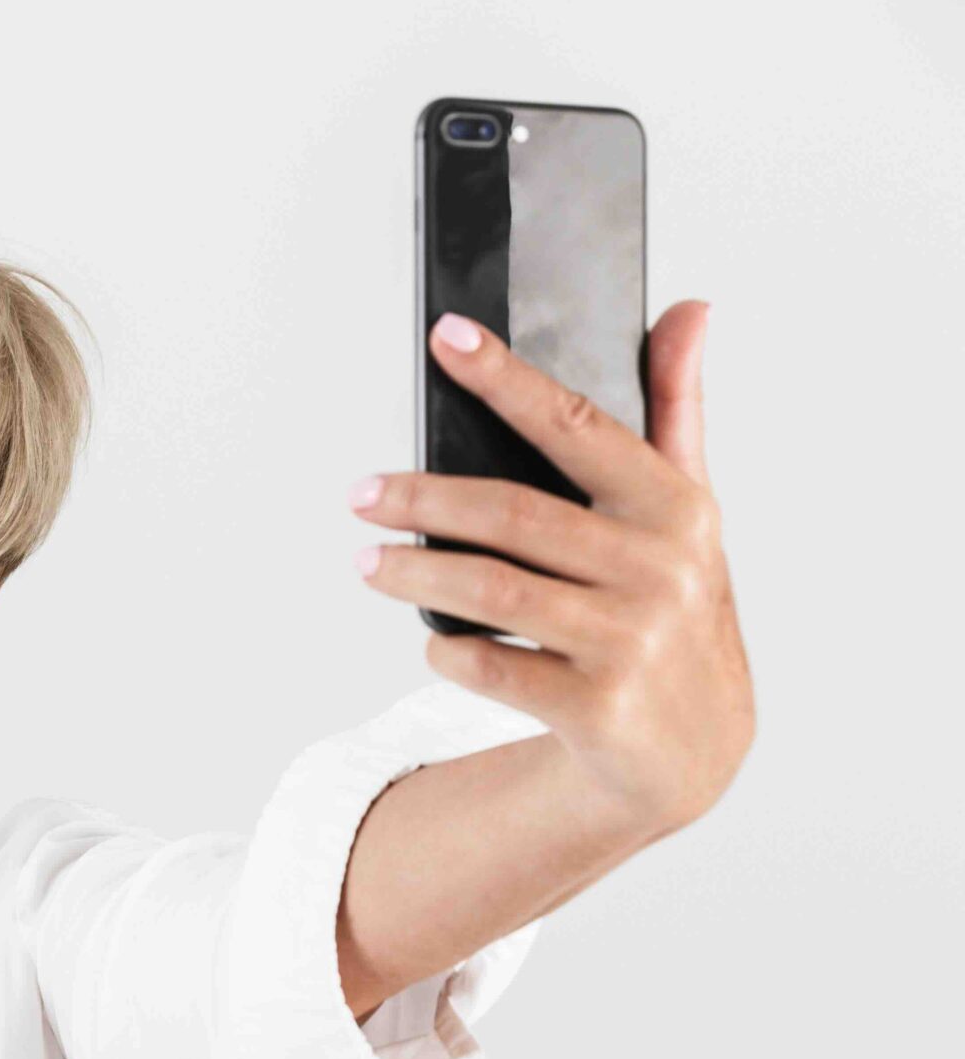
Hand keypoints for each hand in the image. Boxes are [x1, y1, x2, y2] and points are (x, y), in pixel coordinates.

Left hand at [348, 303, 754, 835]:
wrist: (695, 748)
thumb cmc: (677, 608)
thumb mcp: (687, 512)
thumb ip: (675, 411)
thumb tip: (688, 310)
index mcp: (676, 508)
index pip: (578, 425)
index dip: (508, 378)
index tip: (448, 338)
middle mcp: (660, 570)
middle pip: (513, 515)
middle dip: (424, 499)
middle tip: (362, 493)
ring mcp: (630, 642)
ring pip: (493, 591)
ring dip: (414, 574)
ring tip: (366, 560)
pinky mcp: (597, 708)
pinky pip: (492, 666)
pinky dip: (448, 648)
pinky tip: (430, 636)